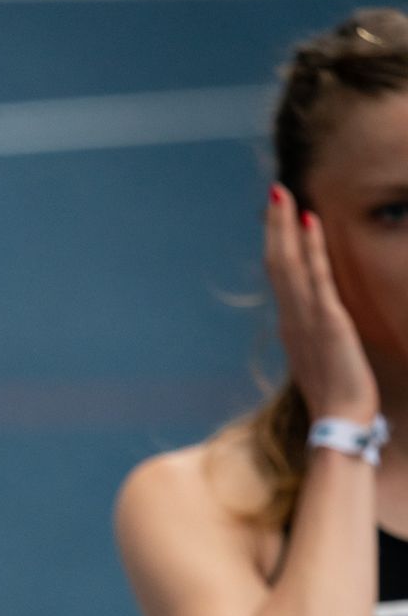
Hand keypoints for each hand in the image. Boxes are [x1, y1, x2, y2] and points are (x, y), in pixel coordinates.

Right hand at [264, 183, 378, 421]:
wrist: (340, 421)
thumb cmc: (334, 397)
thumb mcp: (318, 361)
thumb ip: (312, 338)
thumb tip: (312, 326)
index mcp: (289, 327)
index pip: (280, 278)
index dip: (277, 246)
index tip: (278, 219)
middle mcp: (291, 319)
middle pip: (277, 264)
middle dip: (275, 227)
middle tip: (275, 193)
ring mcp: (306, 319)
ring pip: (289, 265)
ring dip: (286, 227)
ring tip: (284, 196)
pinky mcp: (328, 322)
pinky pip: (318, 277)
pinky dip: (313, 248)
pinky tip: (311, 223)